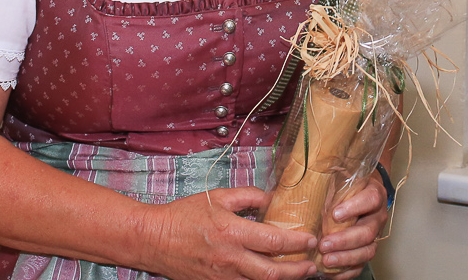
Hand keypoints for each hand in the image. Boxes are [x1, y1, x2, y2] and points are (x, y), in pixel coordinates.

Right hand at [142, 185, 319, 279]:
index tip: (311, 239)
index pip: (274, 241)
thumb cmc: (185, 215)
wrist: (154, 239)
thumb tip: (273, 199)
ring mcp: (222, 276)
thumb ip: (249, 196)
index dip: (297, 242)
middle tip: (312, 265)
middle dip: (297, 270)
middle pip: (272, 272)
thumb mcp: (219, 197)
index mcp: (233, 232)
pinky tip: (271, 278)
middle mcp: (231, 259)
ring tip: (298, 274)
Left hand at [316, 178, 388, 277]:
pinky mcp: (367, 250)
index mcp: (374, 194)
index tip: (335, 214)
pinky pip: (361, 265)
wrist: (361, 193)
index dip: (354, 207)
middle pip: (368, 231)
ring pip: (367, 251)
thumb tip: (305, 178)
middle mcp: (377, 216)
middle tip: (324, 244)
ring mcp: (375, 235)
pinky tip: (331, 272)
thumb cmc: (347, 186)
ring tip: (326, 260)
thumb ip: (332, 179)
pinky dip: (347, 271)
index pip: (371, 199)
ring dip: (346, 258)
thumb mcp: (343, 177)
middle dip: (345, 240)